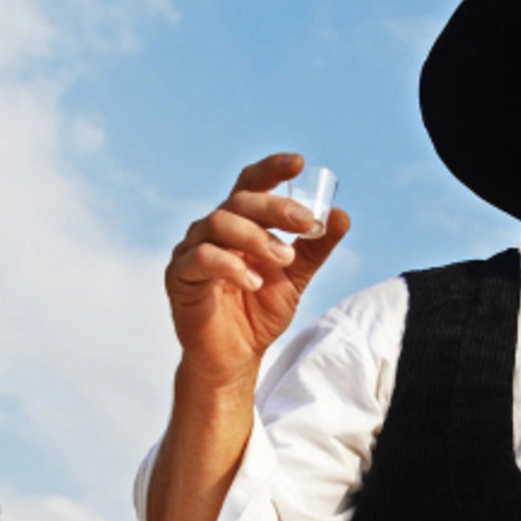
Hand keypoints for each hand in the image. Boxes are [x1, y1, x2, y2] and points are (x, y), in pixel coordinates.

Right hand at [165, 152, 350, 388]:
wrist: (236, 357)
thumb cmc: (259, 312)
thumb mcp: (296, 277)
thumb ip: (314, 248)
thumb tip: (341, 216)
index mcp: (240, 223)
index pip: (251, 184)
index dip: (272, 169)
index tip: (300, 163)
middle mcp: (213, 229)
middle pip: (239, 200)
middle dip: (275, 207)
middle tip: (305, 223)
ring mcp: (192, 249)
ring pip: (219, 222)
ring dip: (256, 237)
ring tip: (282, 260)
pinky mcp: (179, 275)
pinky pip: (201, 258)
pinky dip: (231, 265)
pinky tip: (253, 281)